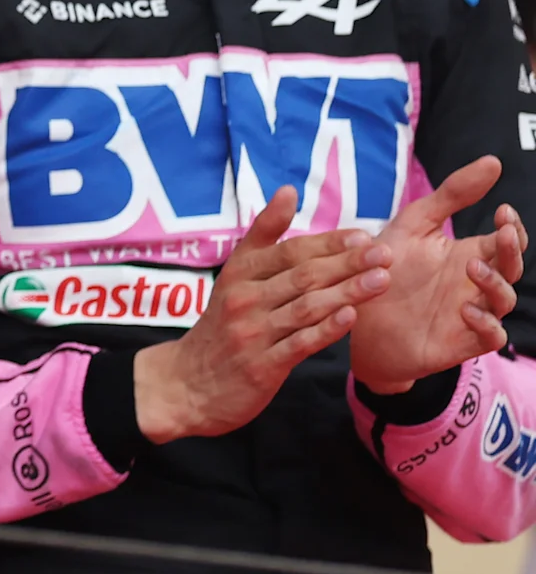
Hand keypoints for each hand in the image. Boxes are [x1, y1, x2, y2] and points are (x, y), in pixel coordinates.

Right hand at [133, 188, 390, 445]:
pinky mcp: (262, 366)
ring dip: (346, 293)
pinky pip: (299, 344)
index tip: (363, 237)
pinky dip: (325, 330)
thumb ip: (263, 236)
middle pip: (302, 277)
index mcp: (240, 274)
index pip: (288, 252)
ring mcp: (252, 333)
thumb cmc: (223, 326)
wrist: (188, 383)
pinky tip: (351, 318)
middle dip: (346, 264)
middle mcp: (244, 299)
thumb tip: (288, 191)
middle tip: (384, 254)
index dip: (327, 243)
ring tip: (381, 281)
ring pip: (306, 308)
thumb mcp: (235, 276)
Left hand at [348, 157, 520, 391]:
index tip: (502, 210)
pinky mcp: (459, 342)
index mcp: (469, 254)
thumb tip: (494, 162)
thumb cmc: (383, 269)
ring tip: (472, 266)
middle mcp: (475, 284)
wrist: (351, 316)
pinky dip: (486, 324)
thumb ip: (451, 195)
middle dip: (513, 250)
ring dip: (495, 284)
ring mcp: (471, 314)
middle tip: (504, 233)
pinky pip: (490, 336)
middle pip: (512, 267)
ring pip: (504, 301)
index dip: (512, 227)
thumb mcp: (413, 225)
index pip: (506, 240)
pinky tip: (467, 310)